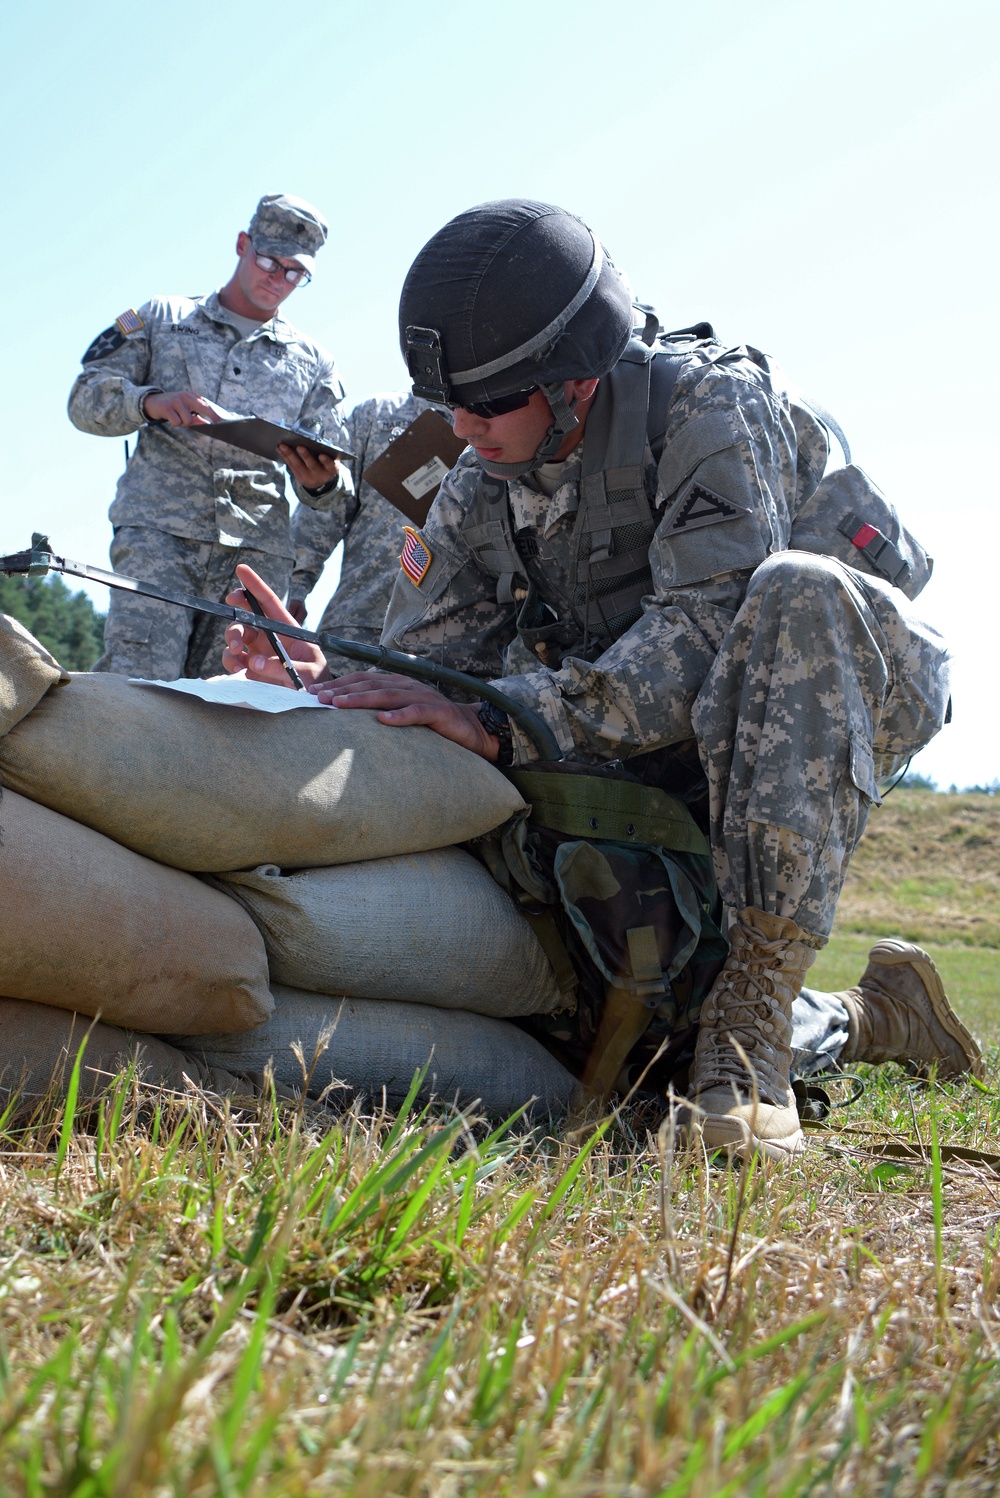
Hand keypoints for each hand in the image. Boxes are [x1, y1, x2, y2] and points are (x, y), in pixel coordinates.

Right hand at [143, 390, 227, 426]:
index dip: (214, 413)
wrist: (152, 402)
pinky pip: (177, 422)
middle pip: (202, 407)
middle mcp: (185, 396)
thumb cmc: (172, 407)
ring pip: (188, 420)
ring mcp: (176, 401)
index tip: (221, 420)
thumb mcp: (185, 409)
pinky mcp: (167, 408)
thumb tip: (207, 424)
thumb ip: (196, 416)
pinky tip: (170, 418)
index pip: (206, 404)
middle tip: (217, 423)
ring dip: (183, 423)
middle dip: (210, 416)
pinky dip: (174, 423)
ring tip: (178, 418)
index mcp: (191, 396)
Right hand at [222, 564, 329, 686]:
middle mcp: (269, 635)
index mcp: (286, 628)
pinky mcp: (249, 667)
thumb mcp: (308, 673)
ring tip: (237, 661)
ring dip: (231, 643)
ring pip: (235, 636)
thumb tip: (254, 663)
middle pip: (245, 617)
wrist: (312, 700)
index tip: (241, 569)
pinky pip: (232, 658)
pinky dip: (230, 662)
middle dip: (235, 619)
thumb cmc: (316, 680)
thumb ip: (283, 667)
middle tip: (237, 639)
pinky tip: (238, 670)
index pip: (268, 601)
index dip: (255, 584)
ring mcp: (257, 650)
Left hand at [278, 443, 339, 491]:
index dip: (326, 461)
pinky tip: (280, 449)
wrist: (320, 479)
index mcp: (331, 469)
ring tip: (282, 445)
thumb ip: (325, 452)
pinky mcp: (300, 478)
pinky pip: (291, 466)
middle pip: (312, 465)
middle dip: (305, 456)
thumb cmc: (326, 463)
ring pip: (298, 466)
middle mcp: (320, 475)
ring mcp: (309, 478)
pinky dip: (285, 456)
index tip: (322, 455)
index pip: (330, 465)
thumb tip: (311, 440)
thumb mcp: (330, 459)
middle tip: (299, 446)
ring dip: (290, 455)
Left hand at [310, 672, 498, 759]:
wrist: (473, 730)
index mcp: (399, 684)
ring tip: (340, 705)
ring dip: (362, 699)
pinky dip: (400, 716)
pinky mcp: (439, 714)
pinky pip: (417, 713)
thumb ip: (380, 709)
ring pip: (389, 696)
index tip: (314, 692)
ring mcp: (424, 698)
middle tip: (319, 697)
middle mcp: (409, 686)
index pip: (364, 679)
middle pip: (371, 684)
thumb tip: (344, 713)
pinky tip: (383, 721)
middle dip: (343, 690)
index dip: (339, 683)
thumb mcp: (403, 713)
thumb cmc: (432, 724)